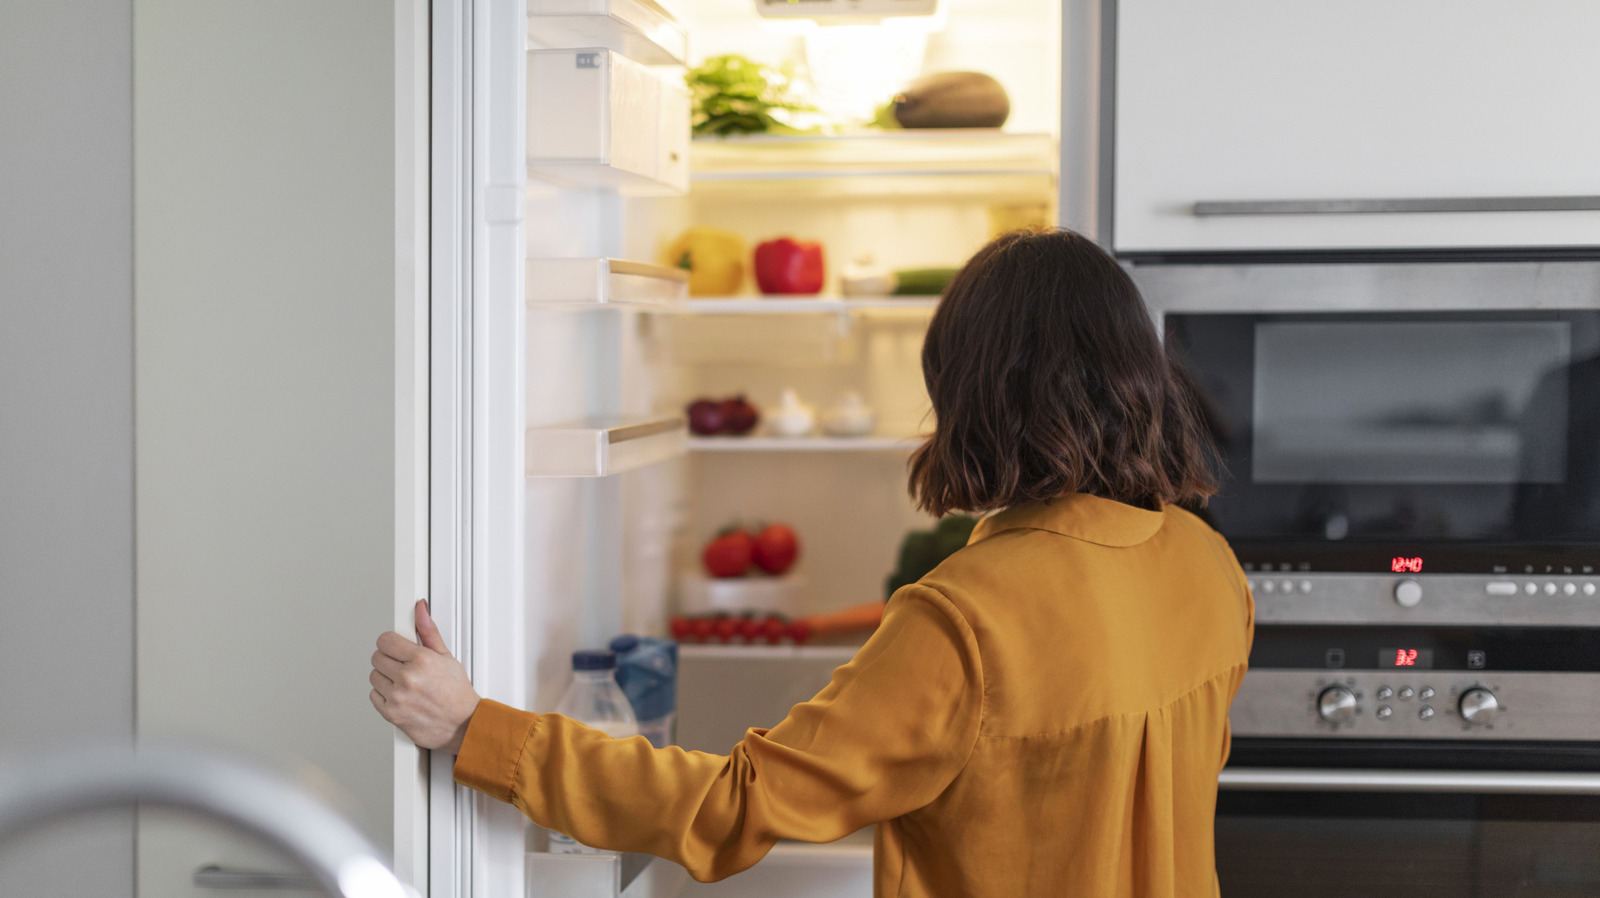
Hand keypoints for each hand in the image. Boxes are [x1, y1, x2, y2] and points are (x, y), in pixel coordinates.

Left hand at [370, 600, 480, 753]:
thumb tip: (419, 610)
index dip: (390, 642)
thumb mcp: (446, 657)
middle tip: (403, 665)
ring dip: (385, 677)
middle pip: (377, 657)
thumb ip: (428, 632)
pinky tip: (400, 694)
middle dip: (389, 659)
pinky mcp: (391, 714)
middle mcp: (407, 678)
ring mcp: (398, 697)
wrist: (463, 724)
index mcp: (421, 660)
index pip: (385, 640)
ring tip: (404, 681)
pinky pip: (374, 695)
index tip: (396, 646)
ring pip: (374, 676)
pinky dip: (383, 694)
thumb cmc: (457, 693)